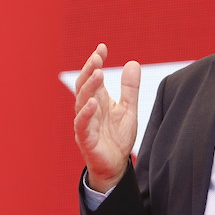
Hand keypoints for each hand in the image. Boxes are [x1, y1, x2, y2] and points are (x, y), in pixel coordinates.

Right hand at [73, 43, 140, 192]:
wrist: (115, 167)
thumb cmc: (117, 138)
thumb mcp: (128, 110)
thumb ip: (130, 89)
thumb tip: (133, 62)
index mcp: (97, 100)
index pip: (92, 77)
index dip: (95, 62)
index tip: (102, 47)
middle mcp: (88, 110)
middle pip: (84, 86)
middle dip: (90, 70)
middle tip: (97, 57)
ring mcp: (85, 124)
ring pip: (81, 102)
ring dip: (89, 87)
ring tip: (99, 73)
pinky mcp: (86, 140)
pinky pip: (82, 125)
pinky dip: (86, 114)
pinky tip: (93, 103)